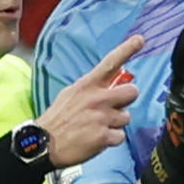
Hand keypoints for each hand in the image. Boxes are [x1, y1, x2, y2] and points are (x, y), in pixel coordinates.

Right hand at [41, 35, 144, 167]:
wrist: (42, 144)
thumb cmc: (58, 119)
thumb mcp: (70, 94)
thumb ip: (91, 88)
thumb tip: (110, 85)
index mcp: (87, 85)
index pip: (110, 63)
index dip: (127, 49)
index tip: (141, 39)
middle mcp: (96, 98)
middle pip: (132, 92)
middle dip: (126, 100)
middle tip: (112, 107)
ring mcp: (101, 117)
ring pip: (126, 117)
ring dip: (116, 123)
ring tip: (97, 127)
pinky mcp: (104, 136)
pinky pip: (120, 136)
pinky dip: (111, 140)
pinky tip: (96, 140)